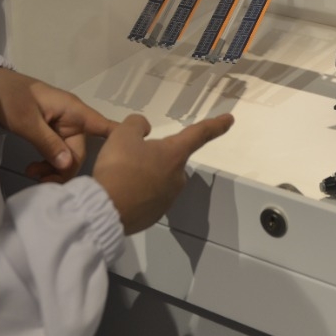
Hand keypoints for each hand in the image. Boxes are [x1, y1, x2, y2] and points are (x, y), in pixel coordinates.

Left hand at [0, 66, 117, 181]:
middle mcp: (72, 120)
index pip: (105, 126)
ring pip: (68, 156)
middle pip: (81, 152)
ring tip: (33, 174)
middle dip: (64, 168)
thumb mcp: (27, 121)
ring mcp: (62, 127)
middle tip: (41, 179)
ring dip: (54, 168)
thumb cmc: (11, 98)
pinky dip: (48, 163)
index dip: (121, 139)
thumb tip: (69, 166)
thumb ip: (48, 143)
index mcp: (74, 111)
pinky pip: (57, 153)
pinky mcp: (51, 133)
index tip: (131, 156)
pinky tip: (34, 169)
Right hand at [91, 112, 234, 233]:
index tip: (230, 120)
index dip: (215, 125)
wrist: (106, 210)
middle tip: (130, 156)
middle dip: (156, 156)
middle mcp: (177, 177)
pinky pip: (149, 198)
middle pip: (171, 160)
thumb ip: (136, 125)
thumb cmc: (119, 167)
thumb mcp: (123, 135)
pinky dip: (139, 193)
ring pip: (159, 179)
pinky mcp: (154, 215)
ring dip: (146, 175)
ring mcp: (167, 199)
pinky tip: (121, 192)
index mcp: (174, 154)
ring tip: (121, 175)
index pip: (199, 134)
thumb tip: (144, 129)